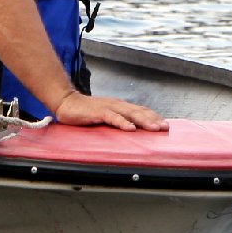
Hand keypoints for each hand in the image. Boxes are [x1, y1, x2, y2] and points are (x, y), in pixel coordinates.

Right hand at [53, 92, 167, 130]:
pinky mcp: (98, 111)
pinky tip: (130, 128)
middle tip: (165, 128)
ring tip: (154, 128)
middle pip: (139, 111)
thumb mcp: (105, 115)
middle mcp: (117, 104)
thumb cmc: (85, 111)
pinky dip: (122, 122)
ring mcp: (108, 107)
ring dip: (143, 120)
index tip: (165, 125)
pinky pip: (113, 117)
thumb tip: (131, 130)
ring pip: (130, 113)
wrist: (66, 102)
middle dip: (153, 119)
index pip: (141, 110)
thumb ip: (117, 120)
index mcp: (120, 106)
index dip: (154, 117)